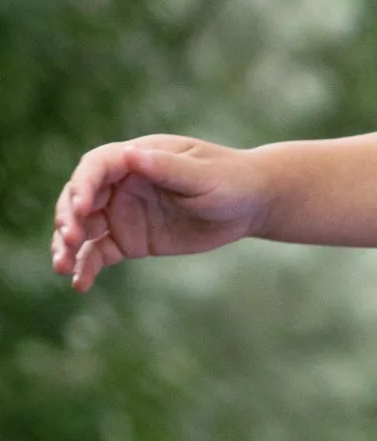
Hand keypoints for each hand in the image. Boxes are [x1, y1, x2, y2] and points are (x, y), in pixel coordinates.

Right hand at [50, 134, 265, 292]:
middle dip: (69, 218)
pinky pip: (100, 253)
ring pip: (84, 228)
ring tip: (62, 267)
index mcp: (136, 157)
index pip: (97, 166)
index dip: (83, 185)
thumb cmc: (230, 180)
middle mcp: (121, 183)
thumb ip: (167, 168)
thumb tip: (130, 155)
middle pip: (80, 198)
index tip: (80, 208)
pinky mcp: (130, 240)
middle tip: (69, 240)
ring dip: (68, 246)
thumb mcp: (203, 175)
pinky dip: (87, 267)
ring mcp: (122, 212)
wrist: (249, 205)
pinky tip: (79, 285)